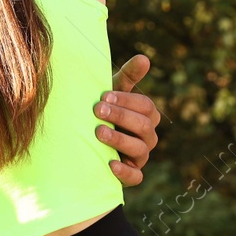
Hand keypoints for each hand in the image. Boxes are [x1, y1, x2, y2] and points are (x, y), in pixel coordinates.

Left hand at [94, 54, 161, 185]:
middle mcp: (147, 136)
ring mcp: (140, 157)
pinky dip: (125, 171)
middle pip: (145, 126)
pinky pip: (136, 177)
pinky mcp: (131, 175)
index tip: (104, 96)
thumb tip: (145, 58)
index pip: (146, 107)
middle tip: (97, 110)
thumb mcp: (113, 92)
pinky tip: (110, 163)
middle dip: (121, 117)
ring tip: (98, 132)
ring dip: (119, 140)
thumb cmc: (104, 110)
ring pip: (141, 150)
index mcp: (146, 115)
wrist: (87, 139)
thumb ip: (128, 76)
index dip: (128, 101)